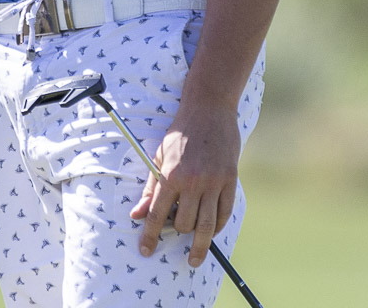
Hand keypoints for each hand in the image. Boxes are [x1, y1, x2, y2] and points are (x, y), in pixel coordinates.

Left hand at [131, 101, 240, 267]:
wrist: (209, 110)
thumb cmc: (180, 133)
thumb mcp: (159, 157)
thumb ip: (151, 189)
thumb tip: (137, 215)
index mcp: (171, 175)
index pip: (158, 214)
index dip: (150, 236)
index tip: (146, 251)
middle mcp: (193, 182)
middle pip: (185, 224)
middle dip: (178, 232)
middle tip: (174, 233)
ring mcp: (214, 183)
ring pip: (207, 225)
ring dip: (200, 244)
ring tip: (195, 257)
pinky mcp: (230, 181)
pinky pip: (224, 213)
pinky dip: (217, 226)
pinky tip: (211, 232)